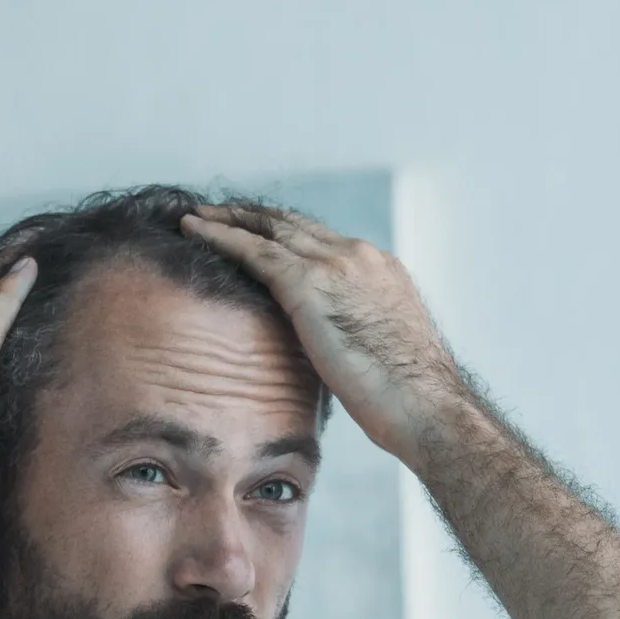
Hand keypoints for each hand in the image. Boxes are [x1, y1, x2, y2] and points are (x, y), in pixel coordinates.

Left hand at [181, 206, 473, 466]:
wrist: (426, 406)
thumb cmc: (411, 401)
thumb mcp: (384, 355)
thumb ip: (356, 338)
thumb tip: (334, 356)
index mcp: (381, 271)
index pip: (324, 241)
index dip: (289, 235)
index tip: (263, 234)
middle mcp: (359, 256)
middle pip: (294, 224)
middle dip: (255, 217)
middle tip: (219, 212)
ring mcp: (335, 265)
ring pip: (269, 228)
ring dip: (230, 218)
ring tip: (198, 216)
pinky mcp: (308, 284)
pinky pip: (252, 250)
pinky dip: (219, 235)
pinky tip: (193, 230)